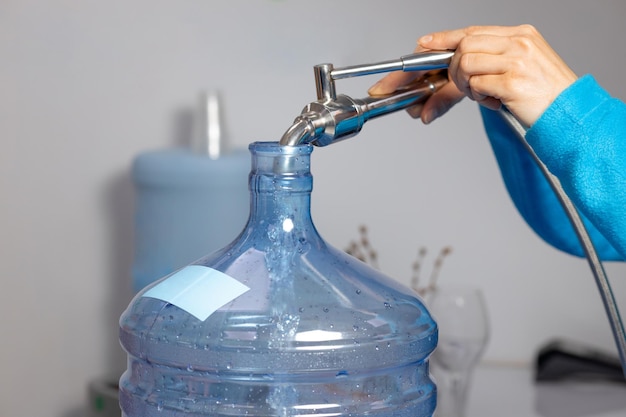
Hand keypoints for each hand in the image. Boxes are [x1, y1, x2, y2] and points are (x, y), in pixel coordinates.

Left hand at [369, 25, 577, 126]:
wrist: (571, 115)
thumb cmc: (545, 95)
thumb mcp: (522, 67)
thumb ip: (494, 59)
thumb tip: (459, 61)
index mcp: (520, 35)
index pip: (473, 31)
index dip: (445, 38)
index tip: (425, 43)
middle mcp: (519, 43)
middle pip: (465, 45)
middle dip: (453, 68)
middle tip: (462, 85)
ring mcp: (517, 61)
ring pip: (466, 64)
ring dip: (466, 85)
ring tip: (484, 95)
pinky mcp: (513, 82)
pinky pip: (476, 85)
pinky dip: (479, 97)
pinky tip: (495, 102)